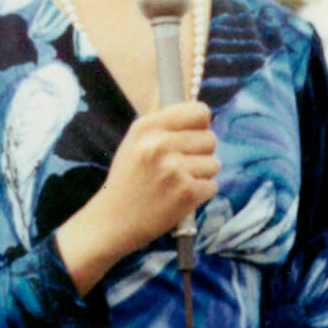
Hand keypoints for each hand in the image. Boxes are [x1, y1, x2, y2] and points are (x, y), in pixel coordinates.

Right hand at [55, 100, 217, 291]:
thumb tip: (194, 108)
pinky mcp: (186, 192)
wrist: (113, 220)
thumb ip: (163, 124)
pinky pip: (212, 186)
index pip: (199, 111)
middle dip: (200, 153)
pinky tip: (177, 197)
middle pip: (210, 138)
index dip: (200, 124)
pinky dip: (199, 194)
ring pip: (214, 164)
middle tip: (179, 166)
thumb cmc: (128, 180)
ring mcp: (174, 169)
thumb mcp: (134, 143)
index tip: (192, 134)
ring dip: (200, 175)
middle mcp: (159, 144)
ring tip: (175, 183)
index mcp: (146, 127)